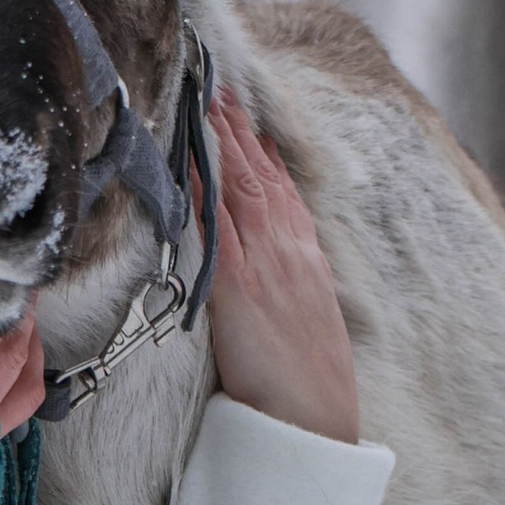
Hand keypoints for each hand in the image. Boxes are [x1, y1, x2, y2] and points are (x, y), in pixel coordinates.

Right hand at [0, 316, 47, 504]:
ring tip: (26, 330)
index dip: (0, 307)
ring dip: (33, 355)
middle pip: (14, 361)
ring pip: (28, 391)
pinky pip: (16, 417)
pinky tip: (13, 370)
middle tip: (21, 298)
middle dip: (24, 322)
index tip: (5, 284)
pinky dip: (22, 386)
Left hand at [202, 91, 359, 444]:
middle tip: (218, 86)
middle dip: (238, 128)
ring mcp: (265, 262)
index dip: (262, 148)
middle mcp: (288, 249)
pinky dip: (205, 190)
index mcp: (306, 255)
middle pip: (260, 175)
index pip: (282, 187)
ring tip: (204, 101)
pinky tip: (190, 162)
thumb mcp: (306, 312)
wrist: (314, 418)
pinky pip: (217, 225)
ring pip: (240, 188)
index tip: (245, 114)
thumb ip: (288, 273)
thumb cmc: (304, 377)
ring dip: (221, 142)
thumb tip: (268, 245)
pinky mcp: (241, 284)